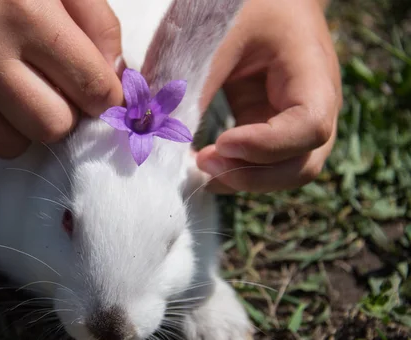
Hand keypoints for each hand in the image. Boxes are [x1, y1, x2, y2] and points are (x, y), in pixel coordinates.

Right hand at [0, 0, 123, 158]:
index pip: (92, 87)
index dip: (105, 93)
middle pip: (53, 127)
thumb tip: (113, 76)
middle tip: (57, 90)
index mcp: (23, 13)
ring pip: (10, 145)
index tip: (99, 89)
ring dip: (24, 124)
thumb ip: (95, 20)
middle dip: (65, 113)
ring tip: (17, 90)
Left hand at [196, 0, 341, 192]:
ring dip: (243, 180)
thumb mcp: (216, 37)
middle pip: (303, 163)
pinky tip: (203, 165)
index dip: (267, 145)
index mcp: (312, 71)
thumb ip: (195, 85)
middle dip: (253, 175)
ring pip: (283, 173)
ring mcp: (294, 122)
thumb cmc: (237, 7)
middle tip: (203, 163)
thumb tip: (166, 139)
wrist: (256, 0)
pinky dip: (235, 172)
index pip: (309, 126)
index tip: (220, 142)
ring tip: (200, 167)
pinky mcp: (270, 129)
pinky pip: (262, 165)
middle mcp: (315, 103)